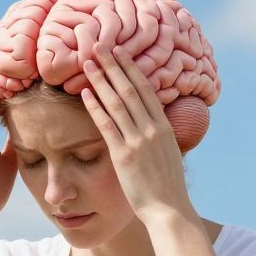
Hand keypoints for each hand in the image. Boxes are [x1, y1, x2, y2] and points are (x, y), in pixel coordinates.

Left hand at [80, 45, 194, 218]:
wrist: (169, 210)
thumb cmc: (167, 188)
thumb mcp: (169, 156)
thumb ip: (161, 138)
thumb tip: (156, 127)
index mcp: (165, 127)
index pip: (148, 89)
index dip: (132, 68)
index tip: (121, 51)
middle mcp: (153, 129)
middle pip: (131, 89)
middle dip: (114, 65)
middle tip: (100, 45)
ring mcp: (138, 141)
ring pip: (117, 102)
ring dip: (101, 79)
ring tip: (88, 62)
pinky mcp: (124, 155)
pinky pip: (107, 126)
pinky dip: (96, 107)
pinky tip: (85, 93)